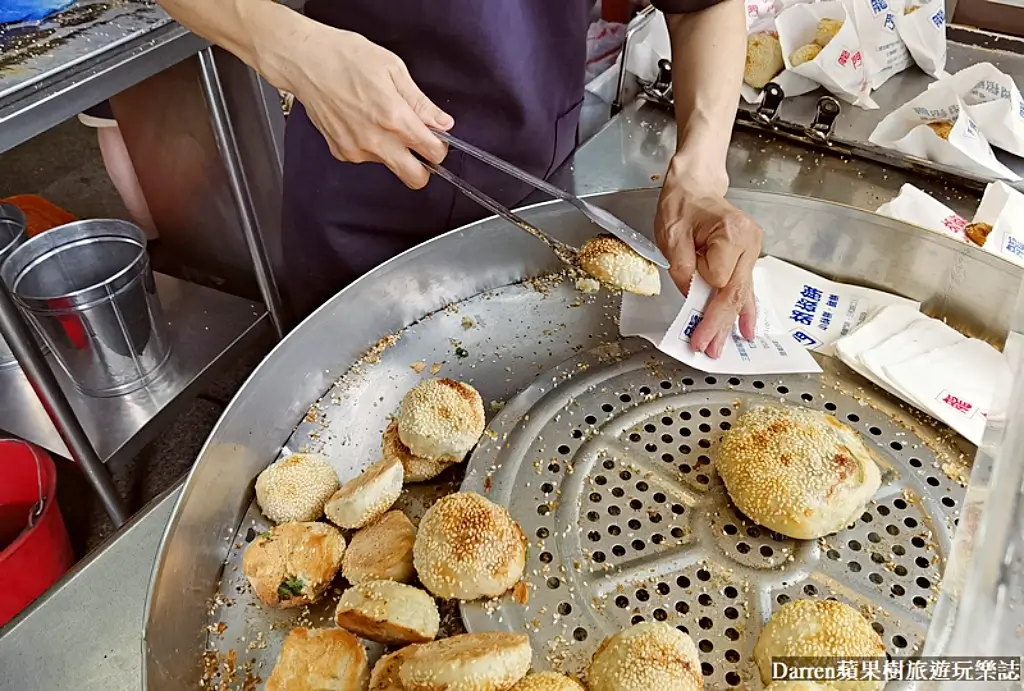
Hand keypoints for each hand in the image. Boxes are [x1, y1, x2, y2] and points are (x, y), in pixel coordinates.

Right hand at [276, 22, 450, 188]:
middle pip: (414, 178)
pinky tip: (361, 121)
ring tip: (379, 119)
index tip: (438, 140)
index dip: (440, 148)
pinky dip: (371, 145)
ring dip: (393, 151)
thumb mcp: (393, 69)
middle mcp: (376, 140)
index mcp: (394, 118)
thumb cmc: (344, 57)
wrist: (304, 61)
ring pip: (389, 165)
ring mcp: (356, 150)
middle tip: (419, 148)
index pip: (433, 152)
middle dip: (423, 168)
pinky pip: (366, 157)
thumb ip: (421, 102)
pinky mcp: (341, 152)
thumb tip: (442, 122)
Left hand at [655, 176, 761, 358]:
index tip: (687, 298)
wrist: (695, 186)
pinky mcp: (747, 259)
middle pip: (733, 293)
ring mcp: (751, 252)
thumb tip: (692, 297)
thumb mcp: (672, 234)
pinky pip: (744, 289)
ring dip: (728, 323)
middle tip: (706, 348)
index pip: (717, 278)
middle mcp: (749, 244)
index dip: (700, 290)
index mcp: (731, 234)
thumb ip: (682, 266)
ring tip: (720, 348)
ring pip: (740, 295)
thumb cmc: (682, 206)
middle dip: (718, 324)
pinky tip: (746, 331)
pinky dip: (742, 311)